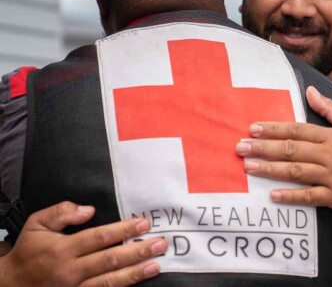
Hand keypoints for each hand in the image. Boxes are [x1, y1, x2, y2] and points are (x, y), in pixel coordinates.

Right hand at [0, 201, 166, 286]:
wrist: (12, 285)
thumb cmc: (29, 251)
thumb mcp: (37, 225)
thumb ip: (61, 213)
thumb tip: (89, 210)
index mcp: (62, 249)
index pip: (98, 238)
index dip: (122, 231)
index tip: (143, 224)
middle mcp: (70, 270)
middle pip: (109, 260)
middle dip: (137, 252)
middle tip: (160, 244)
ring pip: (109, 282)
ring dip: (135, 273)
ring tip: (156, 265)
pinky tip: (138, 282)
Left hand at [236, 86, 331, 212]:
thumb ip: (330, 108)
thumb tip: (309, 91)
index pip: (298, 130)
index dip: (274, 129)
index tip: (253, 128)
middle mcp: (330, 156)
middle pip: (292, 150)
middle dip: (263, 148)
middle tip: (239, 148)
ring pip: (297, 172)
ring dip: (270, 169)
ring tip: (248, 167)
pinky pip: (311, 197)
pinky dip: (291, 196)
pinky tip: (273, 194)